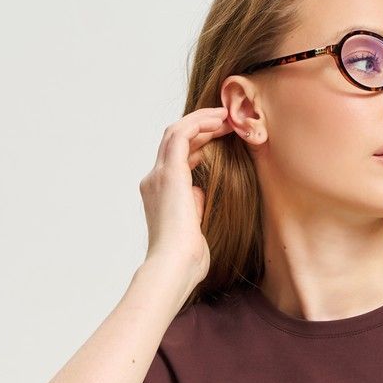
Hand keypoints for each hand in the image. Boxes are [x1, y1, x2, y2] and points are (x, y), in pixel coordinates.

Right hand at [139, 106, 236, 288]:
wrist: (175, 266)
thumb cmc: (187, 259)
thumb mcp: (194, 227)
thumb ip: (195, 206)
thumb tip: (200, 190)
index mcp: (159, 196)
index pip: (177, 160)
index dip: (199, 145)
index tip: (221, 140)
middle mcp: (154, 181)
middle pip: (175, 141)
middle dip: (201, 128)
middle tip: (227, 121)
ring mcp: (158, 176)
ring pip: (176, 132)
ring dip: (202, 120)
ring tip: (226, 116)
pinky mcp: (169, 172)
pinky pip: (181, 134)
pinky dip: (200, 123)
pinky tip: (220, 121)